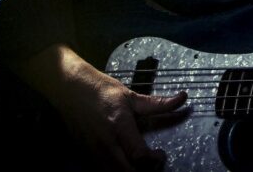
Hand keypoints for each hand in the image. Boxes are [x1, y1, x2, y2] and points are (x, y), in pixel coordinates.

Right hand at [9, 44, 186, 170]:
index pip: (139, 155)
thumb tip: (183, 98)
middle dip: (143, 171)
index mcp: (119, 125)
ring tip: (139, 162)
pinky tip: (123, 161)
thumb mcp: (131, 95)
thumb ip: (157, 104)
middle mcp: (105, 142)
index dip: (154, 160)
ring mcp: (93, 151)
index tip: (161, 154)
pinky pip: (102, 170)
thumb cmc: (102, 90)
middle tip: (152, 163)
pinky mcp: (85, 155)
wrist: (70, 88)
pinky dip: (116, 170)